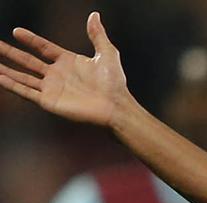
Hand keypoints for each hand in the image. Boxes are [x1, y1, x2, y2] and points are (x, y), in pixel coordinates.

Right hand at [0, 12, 129, 127]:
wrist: (115, 105)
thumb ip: (97, 34)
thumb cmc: (114, 83)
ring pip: (22, 77)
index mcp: (68, 62)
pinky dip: (12, 85)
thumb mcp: (107, 53)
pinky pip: (26, 92)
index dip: (30, 39)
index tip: (16, 31)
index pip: (43, 47)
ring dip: (6, 70)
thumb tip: (94, 14)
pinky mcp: (49, 101)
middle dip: (10, 52)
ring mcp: (51, 88)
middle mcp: (57, 75)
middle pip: (27, 61)